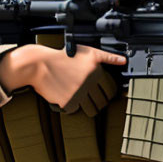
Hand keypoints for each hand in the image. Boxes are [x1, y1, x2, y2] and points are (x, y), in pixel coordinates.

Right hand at [0, 44, 126, 115]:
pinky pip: (75, 110)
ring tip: (80, 99)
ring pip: (91, 109)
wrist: (39, 64)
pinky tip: (66, 96)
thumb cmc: (62, 56)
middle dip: (99, 102)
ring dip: (88, 107)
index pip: (110, 90)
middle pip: (102, 101)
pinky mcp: (68, 102)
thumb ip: (107, 57)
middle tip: (91, 97)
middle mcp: (89, 83)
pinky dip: (71, 105)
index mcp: (96, 71)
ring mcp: (79, 93)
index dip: (108, 93)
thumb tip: (123, 61)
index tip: (104, 94)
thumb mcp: (87, 52)